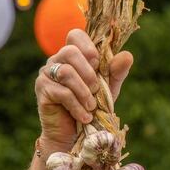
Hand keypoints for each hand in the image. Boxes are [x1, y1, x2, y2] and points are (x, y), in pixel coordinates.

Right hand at [34, 29, 133, 150]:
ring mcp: (46, 74)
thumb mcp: (108, 89)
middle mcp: (57, 60)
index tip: (98, 65)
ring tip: (92, 107)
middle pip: (70, 52)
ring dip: (84, 92)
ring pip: (66, 72)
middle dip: (89, 74)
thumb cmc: (90, 107)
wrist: (73, 134)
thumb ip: (116, 72)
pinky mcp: (42, 90)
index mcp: (73, 55)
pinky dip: (77, 106)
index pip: (76, 35)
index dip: (89, 47)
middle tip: (96, 91)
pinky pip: (61, 92)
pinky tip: (84, 116)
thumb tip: (127, 55)